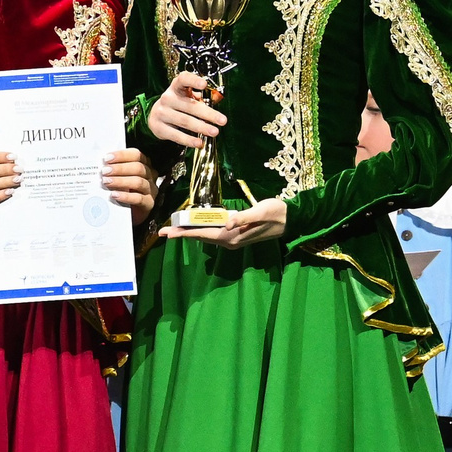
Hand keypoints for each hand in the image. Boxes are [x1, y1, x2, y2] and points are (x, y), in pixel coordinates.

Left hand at [100, 147, 156, 222]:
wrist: (130, 213)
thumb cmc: (124, 191)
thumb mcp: (120, 177)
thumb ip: (114, 170)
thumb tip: (100, 164)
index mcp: (144, 165)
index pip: (136, 155)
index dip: (122, 155)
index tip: (107, 158)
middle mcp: (150, 175)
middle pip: (138, 168)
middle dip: (119, 168)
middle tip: (104, 171)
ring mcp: (151, 190)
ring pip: (138, 182)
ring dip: (121, 181)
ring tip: (106, 182)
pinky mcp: (149, 203)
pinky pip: (139, 198)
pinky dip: (125, 196)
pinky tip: (114, 195)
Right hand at [147, 72, 224, 148]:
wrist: (155, 117)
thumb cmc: (177, 105)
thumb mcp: (187, 97)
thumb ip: (201, 98)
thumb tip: (217, 100)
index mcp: (176, 87)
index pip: (183, 79)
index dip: (193, 81)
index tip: (204, 85)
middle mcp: (168, 98)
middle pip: (190, 106)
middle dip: (208, 114)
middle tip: (222, 120)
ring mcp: (162, 113)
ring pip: (185, 121)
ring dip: (201, 127)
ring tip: (214, 132)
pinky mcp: (159, 127)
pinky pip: (176, 135)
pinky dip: (189, 140)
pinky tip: (199, 143)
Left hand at [162, 195, 285, 247]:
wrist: (289, 219)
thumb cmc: (275, 212)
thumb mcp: (260, 211)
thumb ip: (243, 217)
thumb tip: (227, 223)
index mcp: (232, 236)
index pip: (202, 234)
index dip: (184, 233)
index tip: (168, 233)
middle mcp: (230, 241)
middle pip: (200, 237)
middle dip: (181, 234)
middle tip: (162, 231)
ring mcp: (232, 239)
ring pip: (206, 236)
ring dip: (190, 233)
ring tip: (173, 229)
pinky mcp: (235, 235)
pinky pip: (213, 234)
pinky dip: (201, 230)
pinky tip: (194, 226)